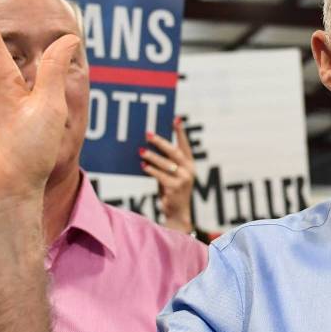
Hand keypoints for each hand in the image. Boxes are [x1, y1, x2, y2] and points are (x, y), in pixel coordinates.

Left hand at [141, 116, 195, 233]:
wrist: (178, 213)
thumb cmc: (171, 189)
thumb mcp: (171, 174)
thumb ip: (166, 162)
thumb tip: (148, 147)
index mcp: (189, 163)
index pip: (185, 144)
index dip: (181, 132)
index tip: (176, 119)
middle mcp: (189, 170)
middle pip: (174, 152)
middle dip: (161, 142)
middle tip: (148, 134)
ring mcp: (183, 179)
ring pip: (166, 164)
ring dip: (152, 156)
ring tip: (141, 151)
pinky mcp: (175, 188)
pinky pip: (160, 176)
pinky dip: (151, 170)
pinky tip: (143, 165)